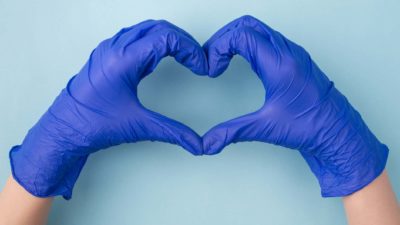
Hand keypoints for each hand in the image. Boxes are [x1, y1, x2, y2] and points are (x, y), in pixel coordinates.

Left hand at [9, 20, 207, 198]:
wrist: (63, 132)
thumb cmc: (91, 126)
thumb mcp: (138, 126)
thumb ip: (172, 132)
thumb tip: (195, 142)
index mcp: (122, 60)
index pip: (166, 38)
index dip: (189, 49)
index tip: (200, 65)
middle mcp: (114, 49)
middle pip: (158, 28)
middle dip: (182, 41)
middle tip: (196, 59)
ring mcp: (107, 50)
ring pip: (145, 29)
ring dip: (167, 39)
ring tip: (182, 56)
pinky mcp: (105, 55)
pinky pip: (133, 37)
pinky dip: (152, 42)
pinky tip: (158, 59)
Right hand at [202, 15, 387, 196]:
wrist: (339, 135)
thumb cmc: (312, 128)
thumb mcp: (266, 127)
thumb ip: (232, 132)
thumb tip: (208, 142)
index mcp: (280, 65)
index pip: (241, 35)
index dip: (219, 48)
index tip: (213, 68)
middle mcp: (289, 53)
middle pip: (248, 25)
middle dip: (224, 38)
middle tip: (212, 57)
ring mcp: (294, 54)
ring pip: (259, 29)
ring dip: (237, 39)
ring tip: (223, 59)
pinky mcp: (296, 60)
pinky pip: (269, 39)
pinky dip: (250, 43)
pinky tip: (244, 61)